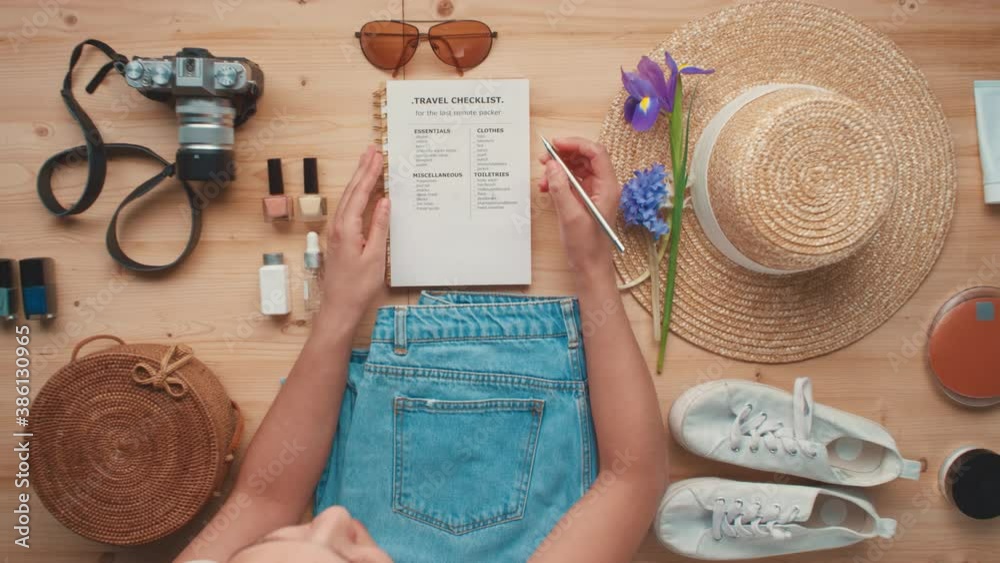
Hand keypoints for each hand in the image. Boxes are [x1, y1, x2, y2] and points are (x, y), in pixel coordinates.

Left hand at [317, 145, 388, 329]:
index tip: (377, 156)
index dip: (370, 173)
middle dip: (362, 170)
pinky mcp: (339, 238)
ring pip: (348, 198)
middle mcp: (338, 226)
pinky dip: (356, 195)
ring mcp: (337, 232)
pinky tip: (362, 192)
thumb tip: (384, 202)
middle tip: (371, 151)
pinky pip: (348, 209)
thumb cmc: (358, 286)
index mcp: (347, 228)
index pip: (360, 193)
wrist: (339, 307)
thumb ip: (380, 226)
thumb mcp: (375, 256)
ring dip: (358, 180)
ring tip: (366, 163)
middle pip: (352, 191)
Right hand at [539, 137, 620, 281]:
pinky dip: (559, 181)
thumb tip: (551, 165)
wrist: (590, 267)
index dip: (576, 144)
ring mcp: (595, 193)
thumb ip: (560, 188)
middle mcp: (604, 186)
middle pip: (587, 158)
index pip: (596, 153)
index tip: (555, 145)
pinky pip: (573, 182)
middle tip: (545, 158)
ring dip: (560, 168)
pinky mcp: (586, 201)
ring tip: (543, 173)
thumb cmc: (585, 246)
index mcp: (607, 187)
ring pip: (578, 169)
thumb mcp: (570, 216)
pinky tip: (546, 187)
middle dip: (565, 154)